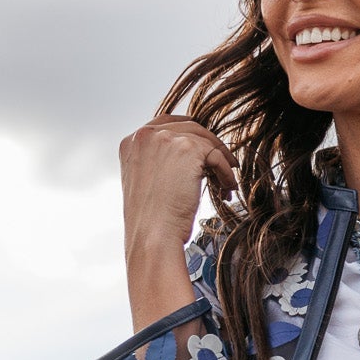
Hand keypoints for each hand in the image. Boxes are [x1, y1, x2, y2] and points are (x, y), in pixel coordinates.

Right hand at [119, 116, 237, 260]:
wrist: (152, 236)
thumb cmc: (150, 222)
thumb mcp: (145, 184)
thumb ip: (158, 163)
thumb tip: (186, 160)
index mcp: (131, 142)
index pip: (165, 124)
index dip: (188, 133)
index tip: (203, 146)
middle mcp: (145, 135)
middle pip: (188, 127)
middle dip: (208, 146)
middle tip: (223, 163)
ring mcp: (166, 139)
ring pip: (205, 140)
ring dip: (221, 160)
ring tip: (227, 181)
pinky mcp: (188, 149)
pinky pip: (216, 155)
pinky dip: (227, 172)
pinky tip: (227, 187)